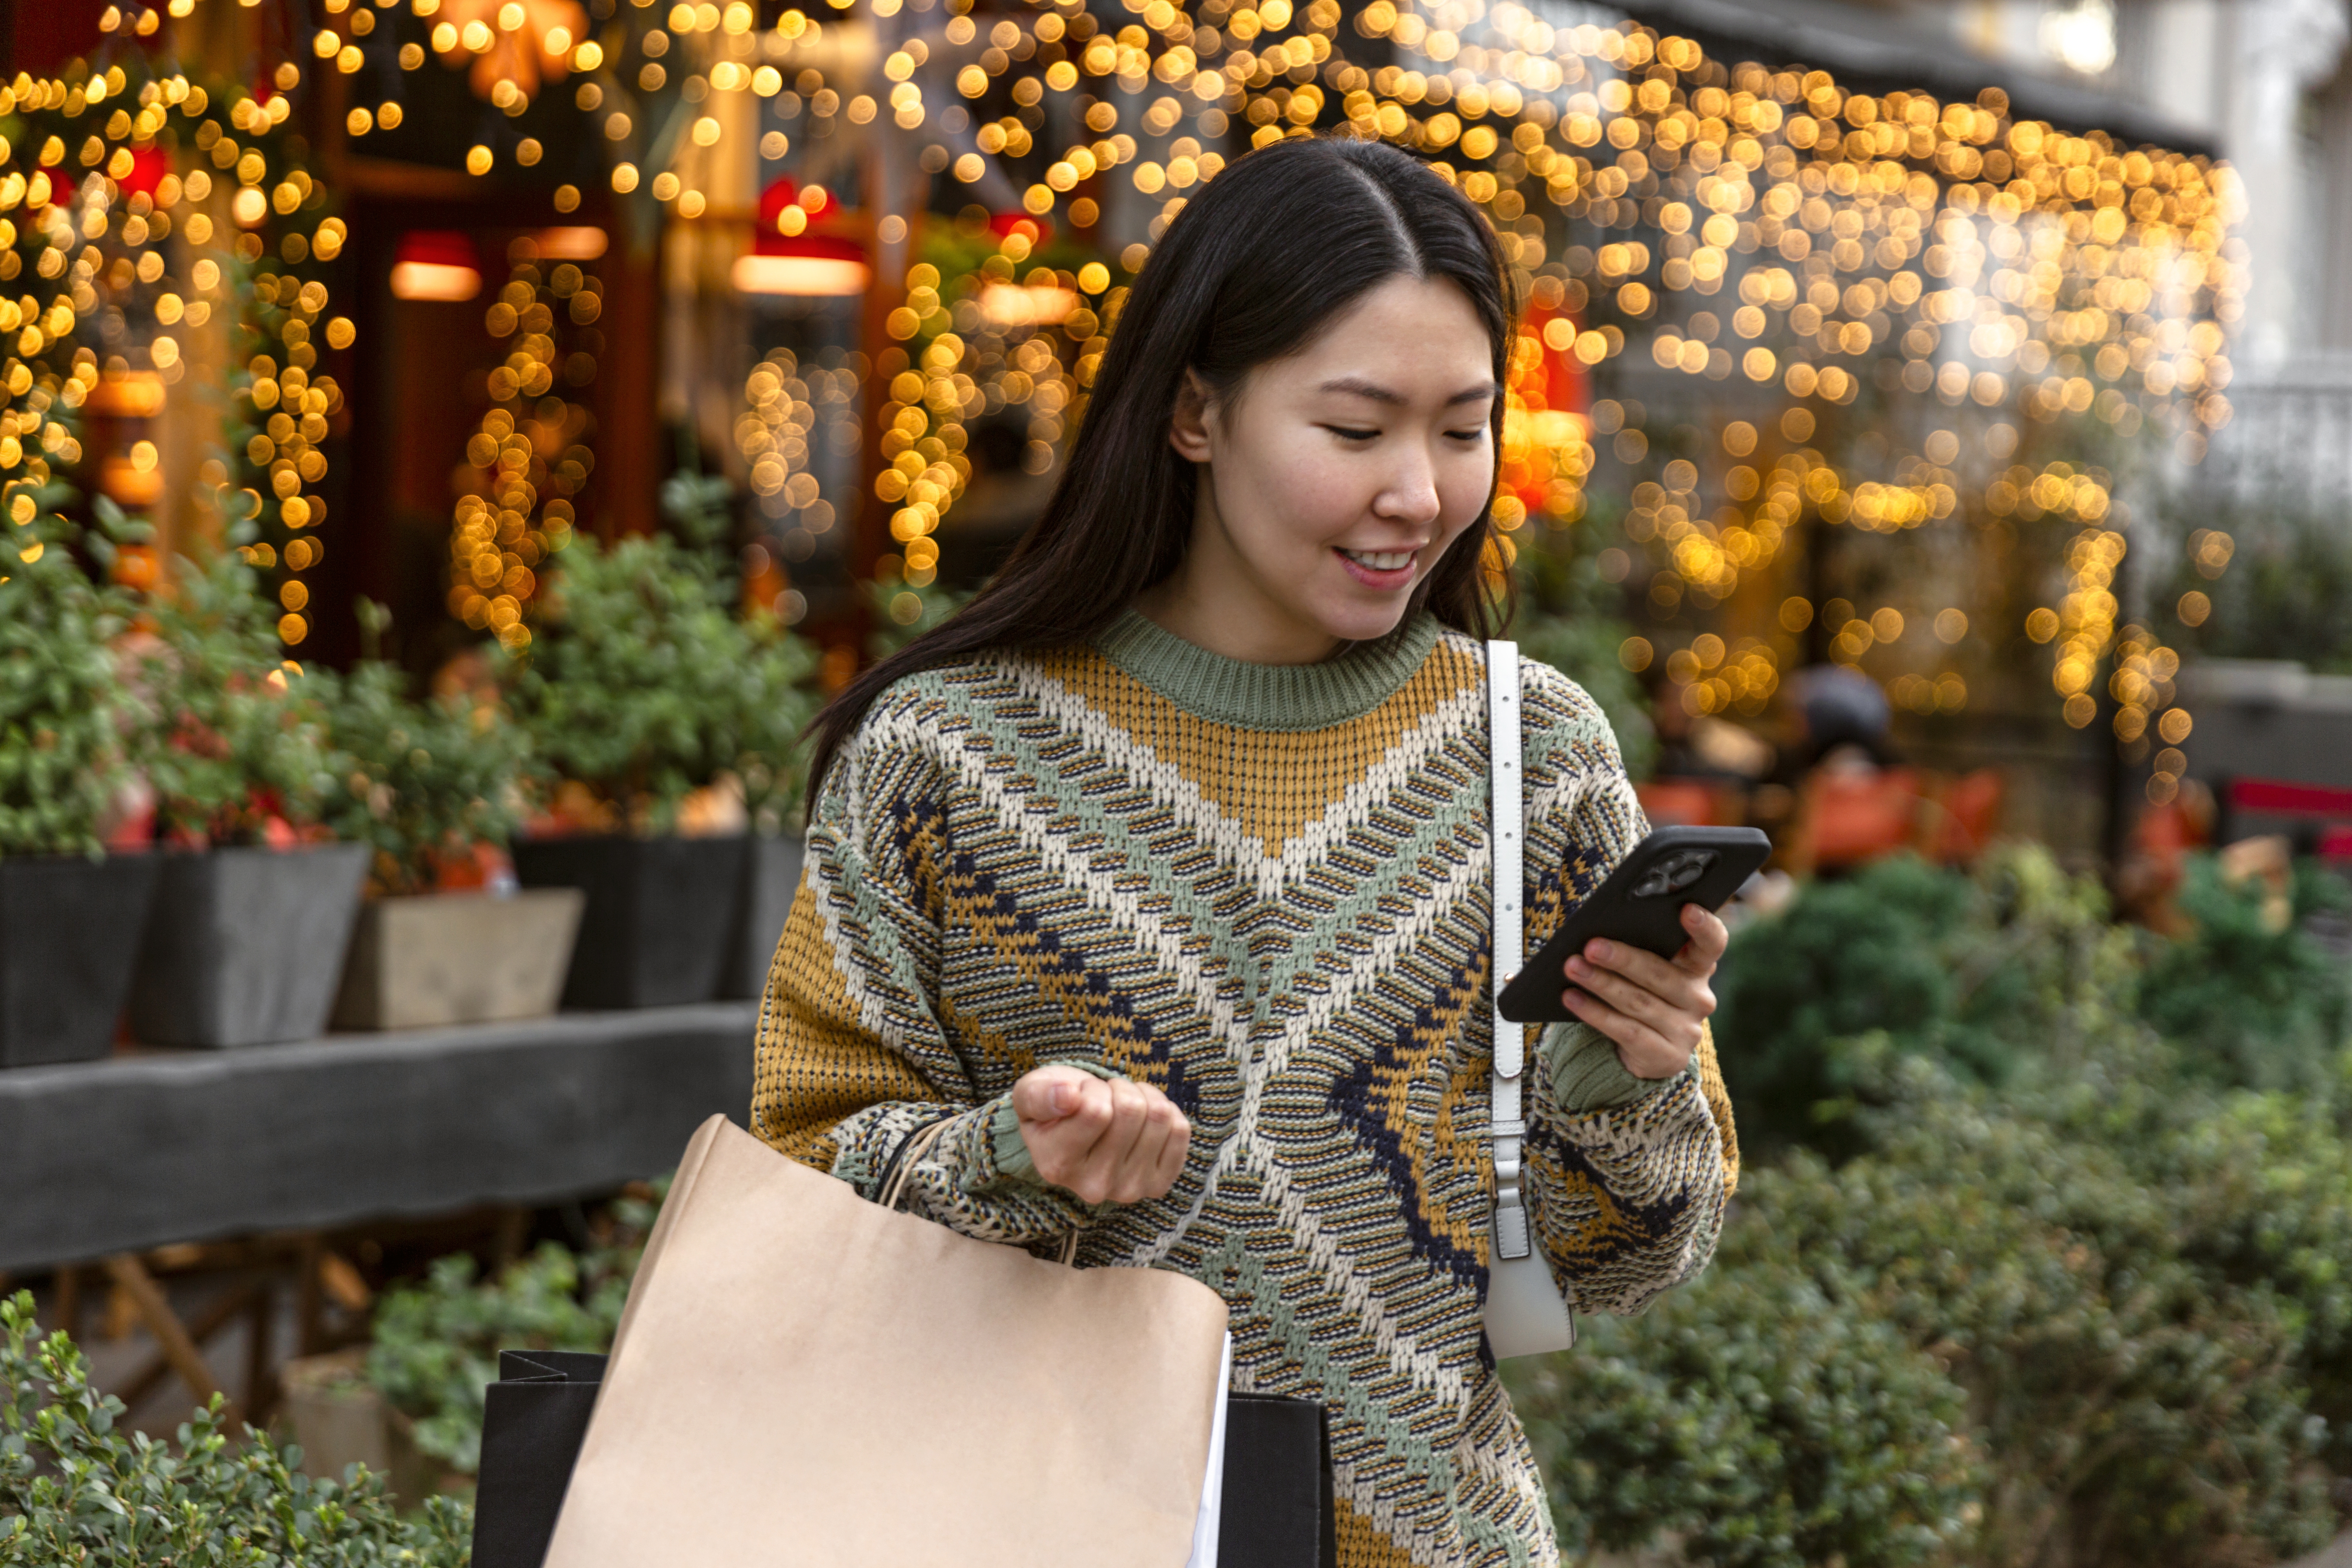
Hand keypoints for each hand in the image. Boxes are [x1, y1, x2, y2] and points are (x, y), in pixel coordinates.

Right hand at [1012, 1065, 1190, 1204]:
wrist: (1075, 1135)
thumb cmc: (1054, 1107)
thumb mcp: (1031, 1093)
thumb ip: (1041, 1095)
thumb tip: (1068, 1096)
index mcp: (1057, 1165)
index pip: (1096, 1109)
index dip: (1092, 1088)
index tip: (1080, 1094)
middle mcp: (1094, 1186)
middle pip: (1131, 1111)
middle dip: (1119, 1090)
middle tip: (1104, 1099)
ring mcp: (1130, 1189)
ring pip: (1159, 1117)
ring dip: (1143, 1097)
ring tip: (1122, 1106)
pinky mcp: (1158, 1184)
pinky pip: (1181, 1130)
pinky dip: (1166, 1111)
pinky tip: (1143, 1119)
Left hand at [1560, 903, 1725, 1079]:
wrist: (1649, 1052)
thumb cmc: (1643, 994)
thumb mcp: (1648, 970)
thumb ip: (1640, 950)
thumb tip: (1599, 934)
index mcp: (1698, 967)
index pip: (1712, 943)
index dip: (1704, 926)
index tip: (1687, 909)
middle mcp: (1698, 997)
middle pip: (1660, 973)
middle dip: (1622, 959)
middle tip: (1590, 946)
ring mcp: (1686, 1030)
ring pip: (1638, 1002)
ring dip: (1601, 983)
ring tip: (1572, 968)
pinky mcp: (1667, 1056)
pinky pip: (1626, 1031)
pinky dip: (1595, 1013)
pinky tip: (1572, 998)